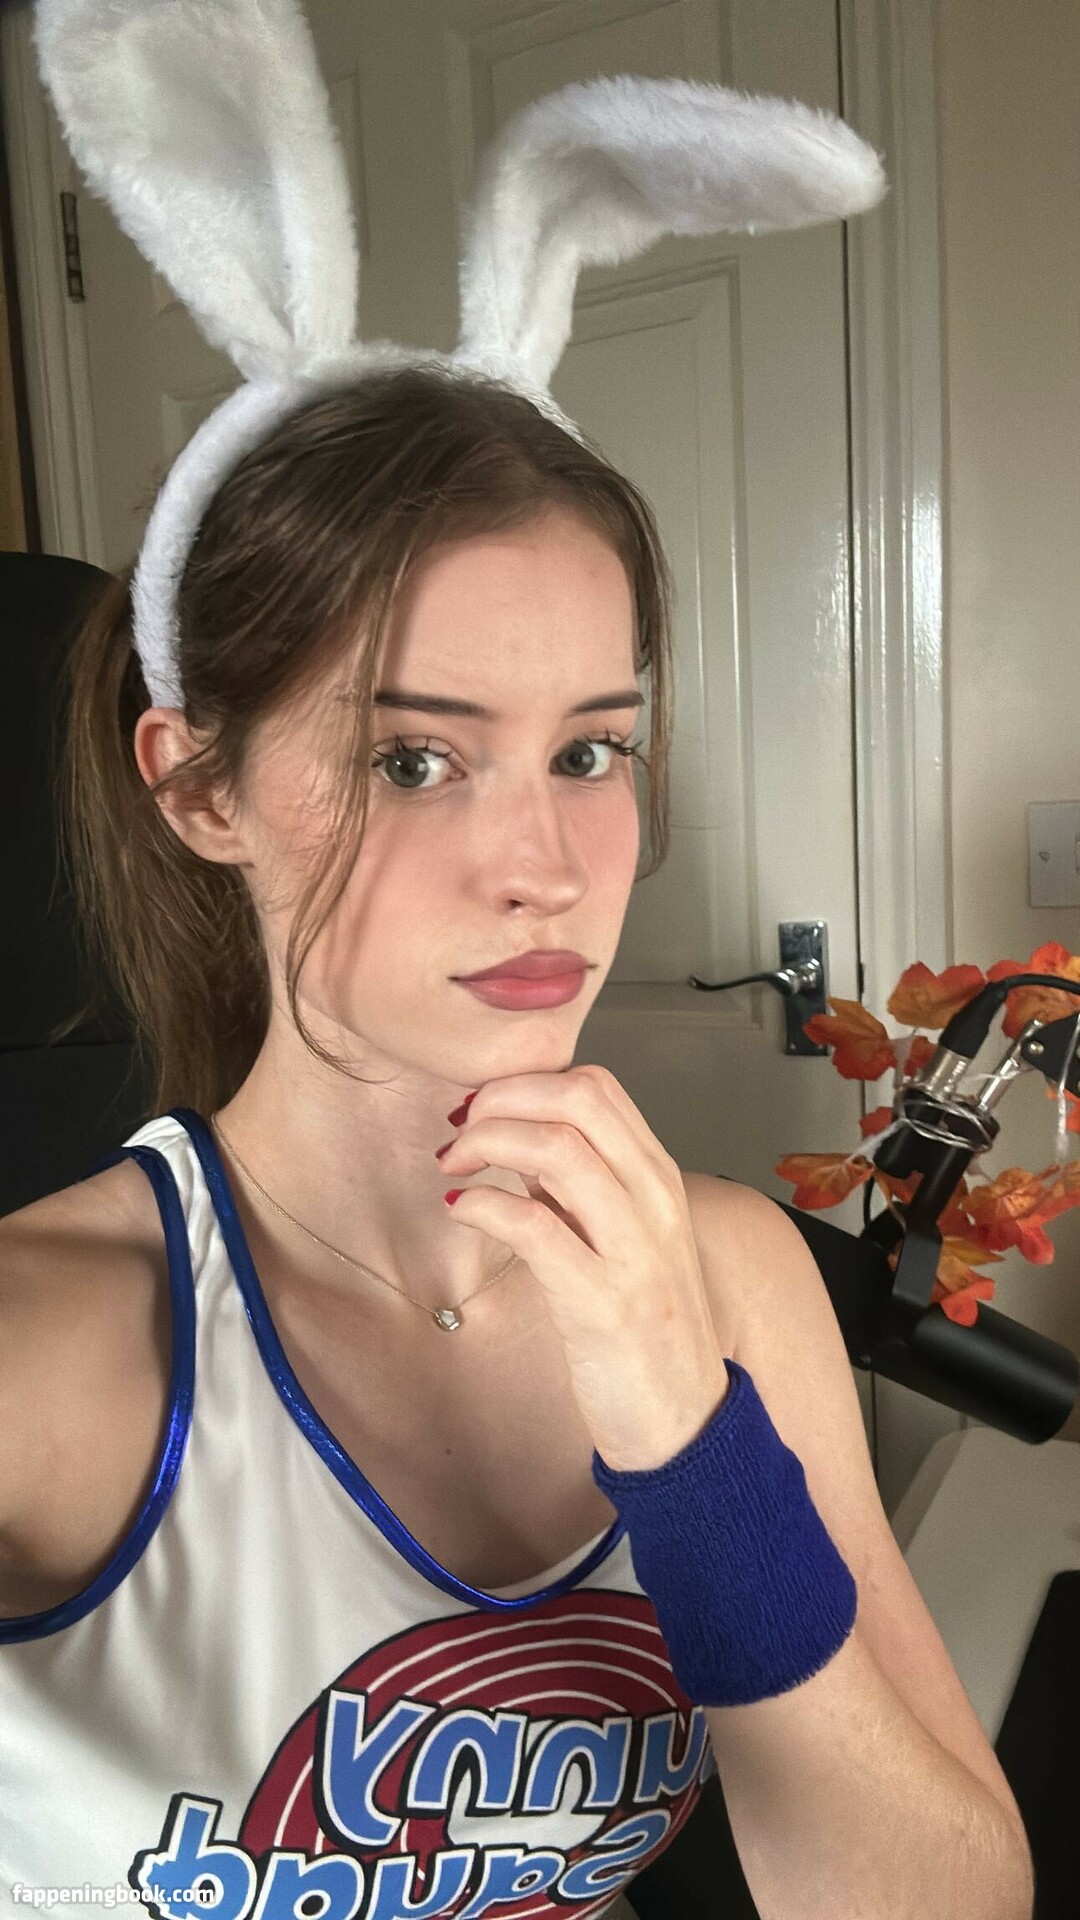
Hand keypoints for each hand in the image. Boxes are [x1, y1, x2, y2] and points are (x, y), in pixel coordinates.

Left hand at [437, 1063, 731, 1470]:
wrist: (684, 1420)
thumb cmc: (647, 1328)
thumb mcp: (627, 1238)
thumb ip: (583, 1186)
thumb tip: (518, 1138)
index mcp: (659, 1178)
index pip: (596, 1087)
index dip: (526, 1082)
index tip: (485, 1107)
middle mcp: (653, 1201)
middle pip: (576, 1100)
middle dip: (502, 1098)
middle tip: (460, 1128)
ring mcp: (633, 1250)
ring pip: (556, 1150)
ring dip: (486, 1143)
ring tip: (453, 1165)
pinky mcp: (601, 1301)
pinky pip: (533, 1226)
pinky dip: (484, 1205)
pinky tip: (462, 1210)